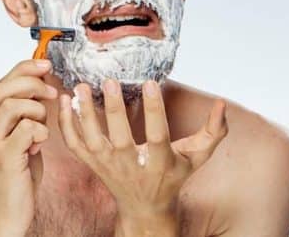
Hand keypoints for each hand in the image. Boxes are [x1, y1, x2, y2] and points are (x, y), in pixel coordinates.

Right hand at [0, 59, 57, 236]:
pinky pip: (25, 128)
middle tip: (50, 90)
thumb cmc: (12, 180)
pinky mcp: (1, 158)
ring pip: (12, 105)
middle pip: (2, 88)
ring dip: (36, 110)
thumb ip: (19, 117)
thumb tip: (38, 89)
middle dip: (32, 83)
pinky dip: (39, 130)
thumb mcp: (12, 142)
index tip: (44, 66)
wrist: (2, 218)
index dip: (23, 70)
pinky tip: (40, 143)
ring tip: (43, 125)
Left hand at [57, 79, 227, 234]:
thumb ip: (213, 132)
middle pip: (119, 138)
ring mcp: (107, 166)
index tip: (150, 83)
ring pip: (90, 141)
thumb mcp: (196, 158)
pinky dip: (66, 125)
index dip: (154, 110)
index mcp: (159, 163)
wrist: (145, 208)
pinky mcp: (91, 164)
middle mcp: (130, 166)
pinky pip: (74, 145)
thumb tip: (222, 104)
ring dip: (83, 114)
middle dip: (114, 109)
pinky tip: (65, 101)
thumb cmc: (172, 177)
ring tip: (81, 86)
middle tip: (108, 81)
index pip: (157, 136)